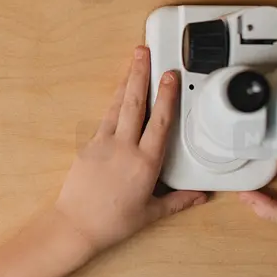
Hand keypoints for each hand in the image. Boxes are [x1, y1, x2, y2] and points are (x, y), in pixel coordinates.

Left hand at [54, 45, 206, 253]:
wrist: (75, 224)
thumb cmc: (113, 222)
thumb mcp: (151, 213)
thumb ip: (178, 200)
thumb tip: (201, 196)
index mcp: (145, 163)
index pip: (160, 121)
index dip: (166, 96)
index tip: (170, 75)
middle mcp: (124, 148)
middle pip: (134, 103)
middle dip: (140, 74)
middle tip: (143, 51)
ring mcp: (103, 144)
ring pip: (117, 106)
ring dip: (126, 83)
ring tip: (132, 63)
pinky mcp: (88, 146)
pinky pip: (103, 119)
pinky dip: (112, 103)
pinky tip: (117, 94)